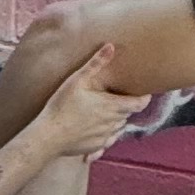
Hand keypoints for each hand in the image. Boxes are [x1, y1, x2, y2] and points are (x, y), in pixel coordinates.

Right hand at [27, 41, 144, 164]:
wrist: (49, 136)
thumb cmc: (61, 106)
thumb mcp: (77, 80)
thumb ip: (95, 63)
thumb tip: (111, 46)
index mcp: (112, 106)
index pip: (139, 104)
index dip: (145, 98)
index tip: (145, 92)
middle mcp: (112, 123)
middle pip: (128, 114)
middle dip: (126, 106)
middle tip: (118, 97)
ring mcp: (105, 136)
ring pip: (119, 127)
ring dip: (116, 119)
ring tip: (105, 111)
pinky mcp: (96, 147)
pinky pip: (108, 140)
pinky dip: (107, 133)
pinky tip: (96, 128)